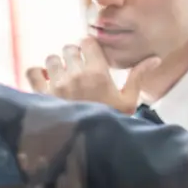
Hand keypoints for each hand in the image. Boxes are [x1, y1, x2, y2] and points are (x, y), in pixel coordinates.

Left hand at [25, 37, 159, 114]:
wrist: (90, 145)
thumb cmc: (112, 121)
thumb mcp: (129, 102)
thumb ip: (138, 77)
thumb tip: (155, 58)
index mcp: (97, 73)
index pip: (87, 42)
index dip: (88, 47)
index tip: (91, 56)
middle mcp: (75, 74)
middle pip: (68, 49)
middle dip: (73, 55)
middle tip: (78, 68)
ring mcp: (56, 84)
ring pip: (51, 59)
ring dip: (57, 64)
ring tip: (63, 76)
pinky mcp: (42, 95)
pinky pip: (32, 72)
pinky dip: (36, 73)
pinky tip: (45, 80)